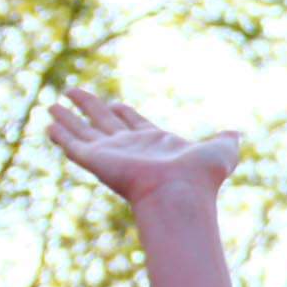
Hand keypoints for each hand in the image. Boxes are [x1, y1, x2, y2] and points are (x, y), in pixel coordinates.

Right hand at [44, 87, 241, 211]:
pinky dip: (61, 135)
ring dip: (67, 118)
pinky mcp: (96, 161)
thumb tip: (237, 134)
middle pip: (104, 122)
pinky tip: (48, 126)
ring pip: (83, 131)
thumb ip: (226, 141)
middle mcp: (130, 148)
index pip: (134, 123)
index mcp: (155, 143)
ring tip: (50, 105)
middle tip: (73, 92)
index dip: (124, 113)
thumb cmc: (201, 176)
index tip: (114, 103)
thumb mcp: (221, 151)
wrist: (180, 194)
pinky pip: (74, 145)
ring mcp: (112, 154)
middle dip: (90, 107)